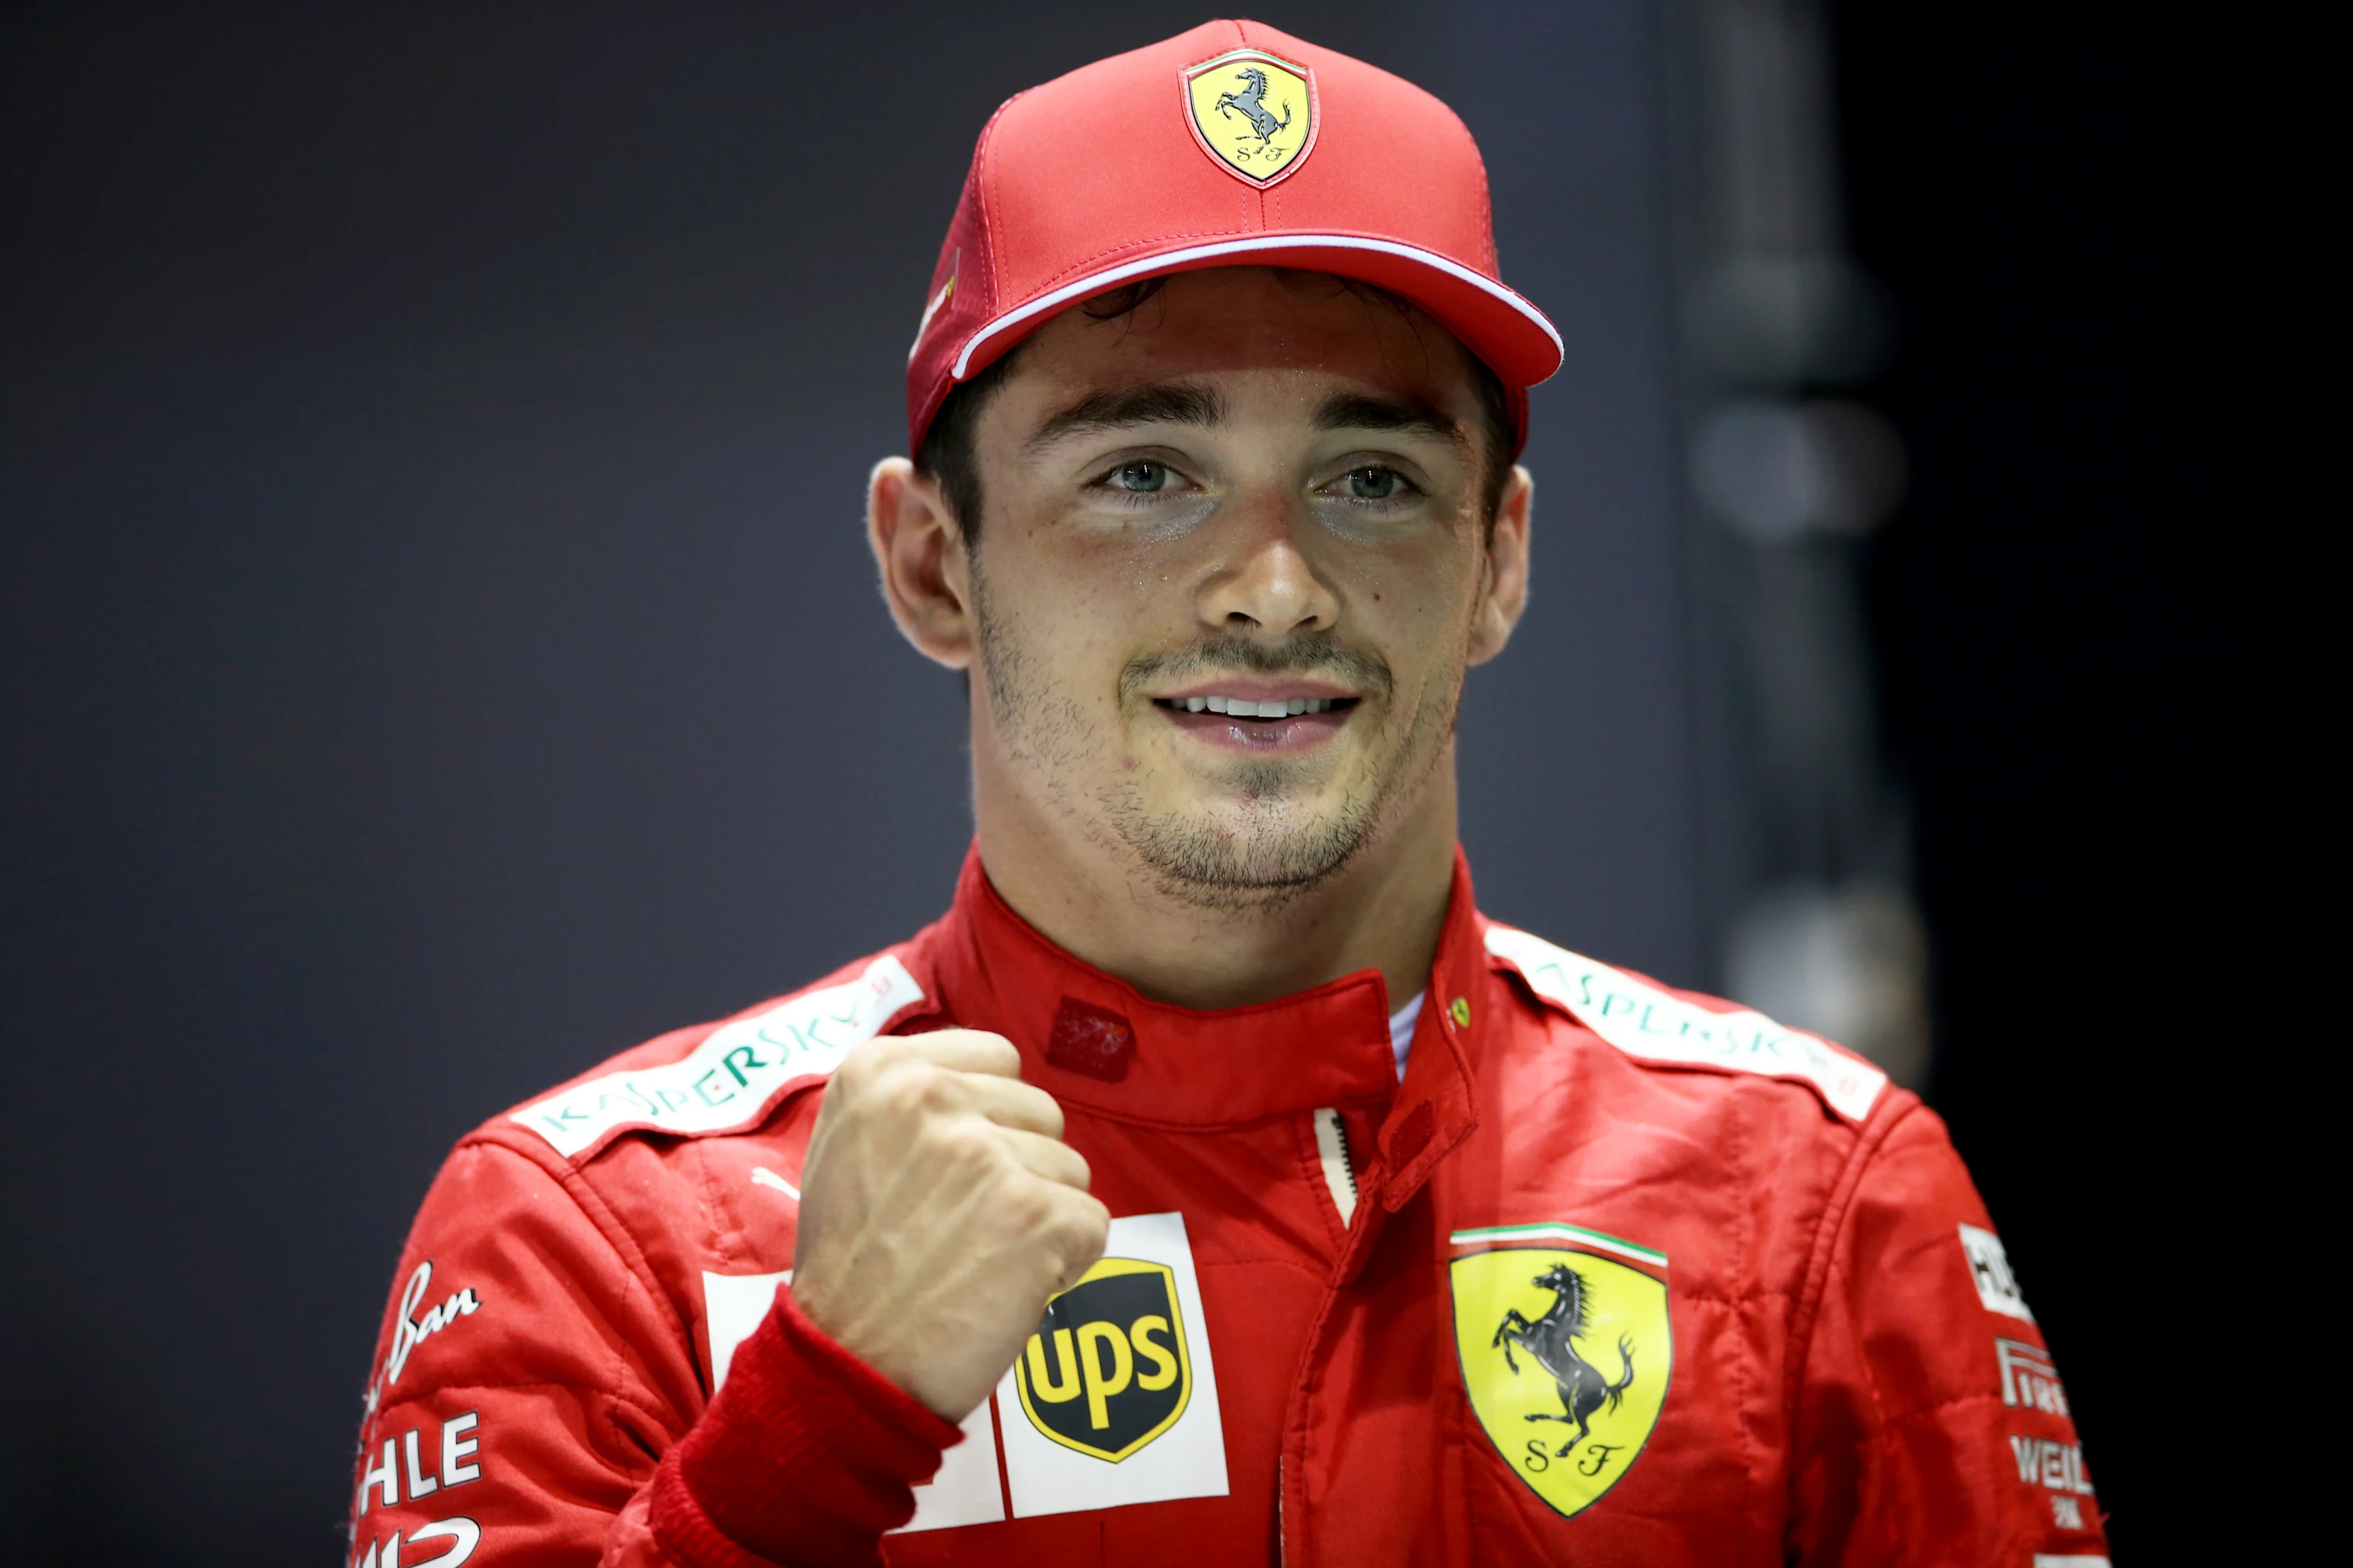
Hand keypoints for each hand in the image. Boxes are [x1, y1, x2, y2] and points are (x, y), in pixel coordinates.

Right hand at [790, 1030, 1108, 1421]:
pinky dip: (1066, 1265)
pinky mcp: (1033, 1211)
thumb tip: (995, 1085)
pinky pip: (1091, 1224)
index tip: (953, 1174)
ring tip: (976, 1261)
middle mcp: (930, 1096)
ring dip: (1041, 1219)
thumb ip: (915, 1102)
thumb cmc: (854, 1267)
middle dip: (1021, 1171)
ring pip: (1070, 1168)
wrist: (846, 1365)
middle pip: (1040, 1111)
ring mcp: (984, 1153)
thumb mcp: (850, 1146)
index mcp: (882, 1070)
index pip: (997, 1059)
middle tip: (961, 1230)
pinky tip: (1006, 1289)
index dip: (992, 1121)